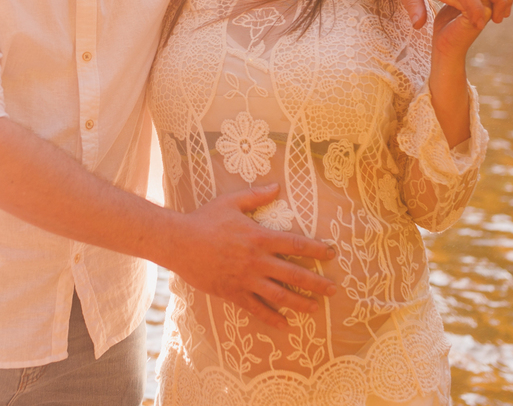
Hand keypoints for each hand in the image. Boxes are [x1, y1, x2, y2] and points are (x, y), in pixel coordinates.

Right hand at [163, 183, 337, 328]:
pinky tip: (285, 325)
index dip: (316, 250)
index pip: (295, 244)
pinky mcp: (233, 292)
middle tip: (333, 290)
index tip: (331, 254)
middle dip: (316, 283)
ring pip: (279, 295)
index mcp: (259, 237)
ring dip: (299, 303)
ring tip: (315, 308)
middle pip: (294, 274)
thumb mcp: (230, 202)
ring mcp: (246, 279)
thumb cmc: (205, 219)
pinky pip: (256, 309)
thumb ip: (255, 196)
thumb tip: (276, 186)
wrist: (179, 242)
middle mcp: (257, 261)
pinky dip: (271, 318)